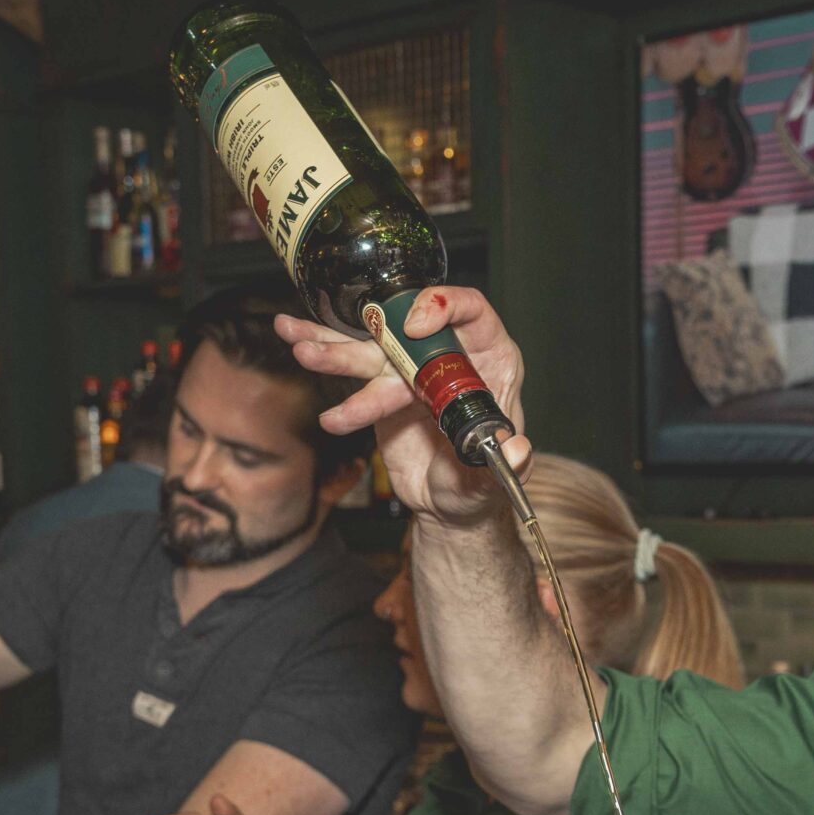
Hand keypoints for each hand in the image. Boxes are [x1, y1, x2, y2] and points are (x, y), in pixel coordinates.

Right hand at [272, 288, 531, 525]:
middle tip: (341, 344)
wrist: (447, 507)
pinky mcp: (383, 384)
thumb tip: (520, 450)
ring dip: (333, 348)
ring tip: (304, 350)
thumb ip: (505, 464)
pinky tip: (293, 336)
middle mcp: (450, 356)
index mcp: (490, 361)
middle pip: (410, 325)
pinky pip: (350, 364)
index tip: (414, 327)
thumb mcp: (491, 479)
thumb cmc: (478, 486)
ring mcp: (414, 368)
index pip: (472, 312)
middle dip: (371, 333)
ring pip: (371, 346)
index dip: (443, 308)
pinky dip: (322, 352)